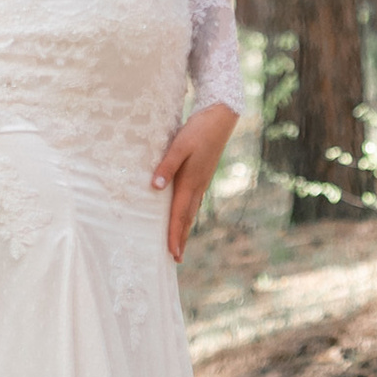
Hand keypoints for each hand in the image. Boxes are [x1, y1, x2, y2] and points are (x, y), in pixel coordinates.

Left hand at [152, 102, 237, 263]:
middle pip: (187, 218)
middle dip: (181, 238)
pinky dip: (188, 213)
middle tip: (176, 259)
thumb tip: (155, 188)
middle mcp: (197, 185)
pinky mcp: (203, 174)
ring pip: (191, 210)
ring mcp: (202, 180)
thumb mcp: (179, 145)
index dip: (174, 235)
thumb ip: (167, 166)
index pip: (179, 214)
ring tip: (179, 242)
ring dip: (185, 227)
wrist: (220, 118)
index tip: (172, 254)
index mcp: (190, 182)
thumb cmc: (198, 130)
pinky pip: (194, 200)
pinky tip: (186, 213)